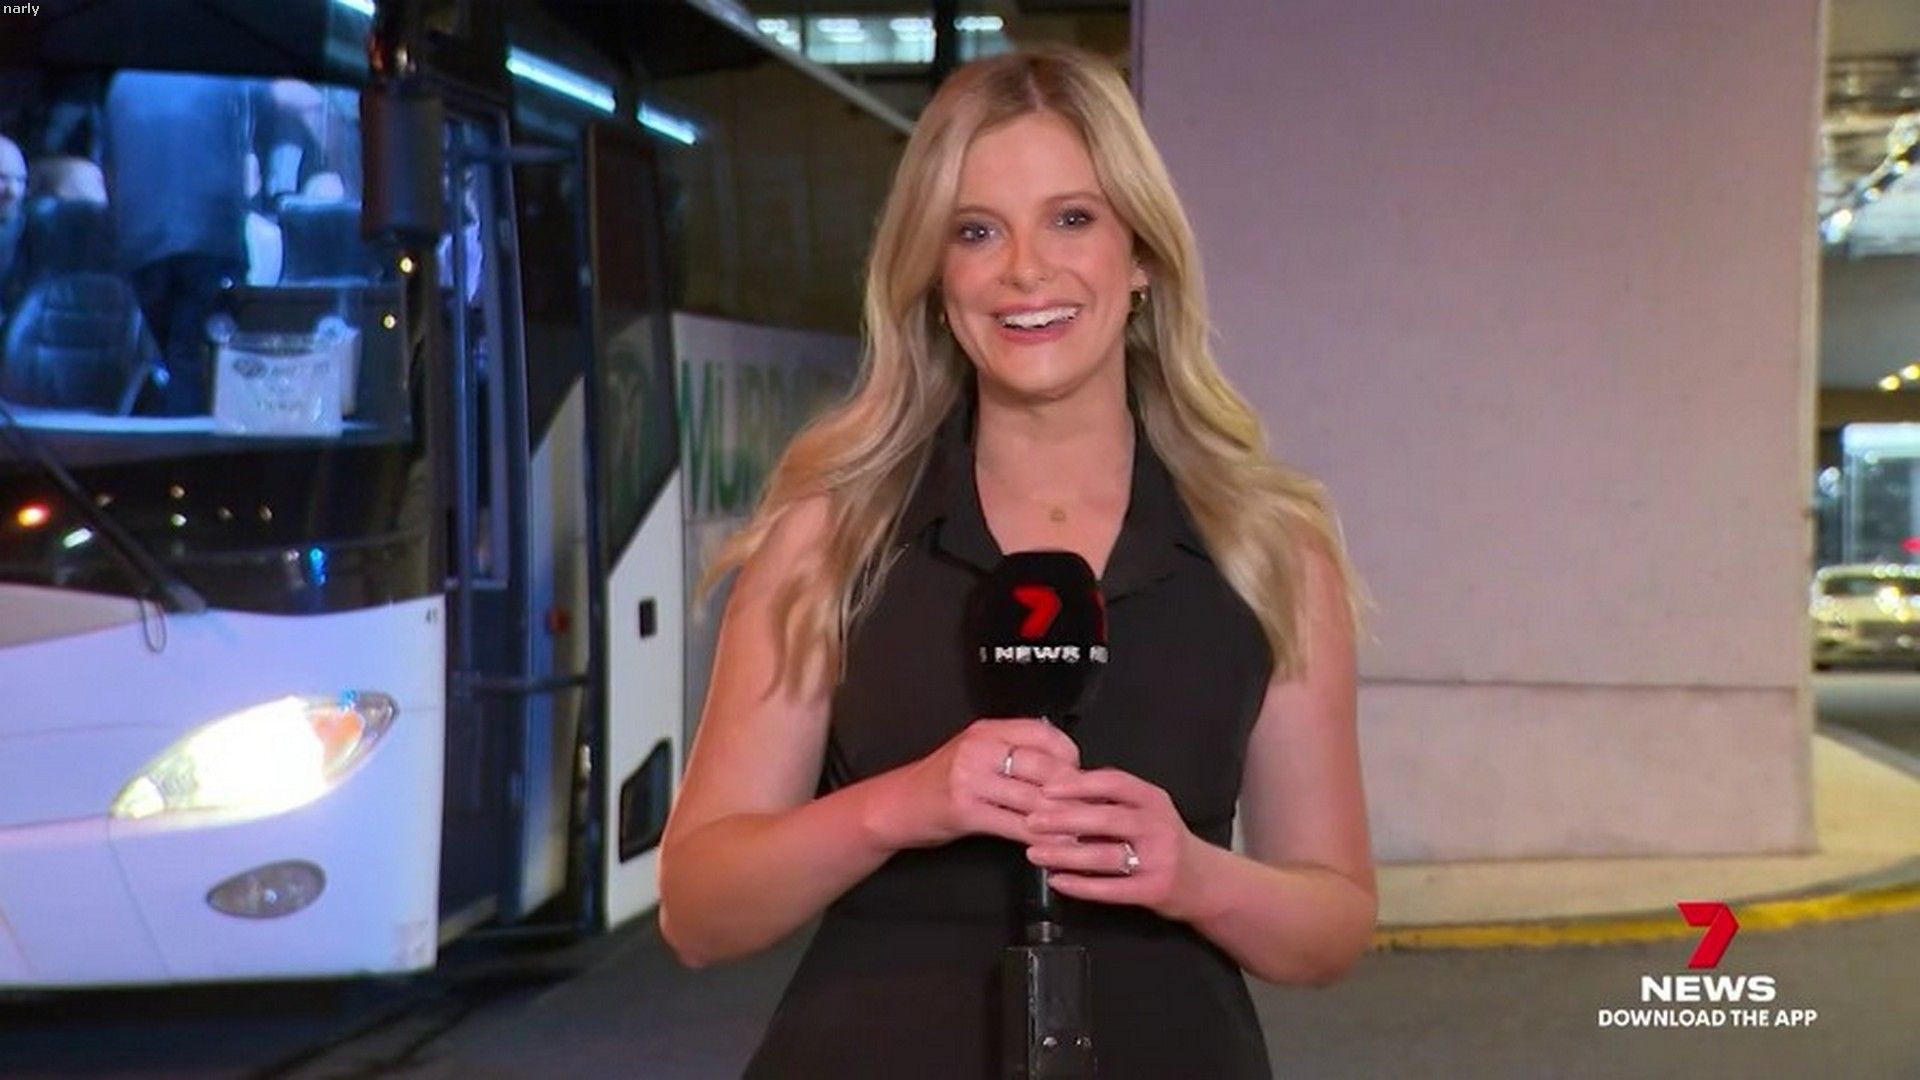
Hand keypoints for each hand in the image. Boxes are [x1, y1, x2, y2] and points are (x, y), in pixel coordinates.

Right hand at [875, 718, 1080, 850]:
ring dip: (1062, 819)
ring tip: (1084, 832)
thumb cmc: (943, 781)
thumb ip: (1013, 753)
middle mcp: (980, 748)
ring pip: (1032, 797)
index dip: (1069, 755)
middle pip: (1042, 766)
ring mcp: (970, 778)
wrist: (898, 805)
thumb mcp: (976, 755)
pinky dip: (1039, 839)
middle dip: (1072, 791)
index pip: (1042, 733)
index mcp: (988, 730)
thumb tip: (1066, 769)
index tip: (1082, 776)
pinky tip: (1054, 848)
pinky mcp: (965, 810)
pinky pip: (1014, 825)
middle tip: (1092, 808)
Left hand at [1025, 768, 1202, 919]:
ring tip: (1035, 853)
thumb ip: (1111, 800)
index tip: (1048, 788)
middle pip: (1106, 818)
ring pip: (1105, 855)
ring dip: (1066, 855)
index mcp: (1153, 799)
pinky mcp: (1155, 890)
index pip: (1114, 782)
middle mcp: (1158, 825)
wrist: (1205, 881)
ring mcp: (1159, 859)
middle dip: (1064, 819)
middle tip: (1032, 821)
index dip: (1079, 784)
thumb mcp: (1147, 811)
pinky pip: (1111, 888)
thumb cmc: (1164, 841)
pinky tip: (1058, 881)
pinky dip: (1081, 885)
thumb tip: (1060, 788)